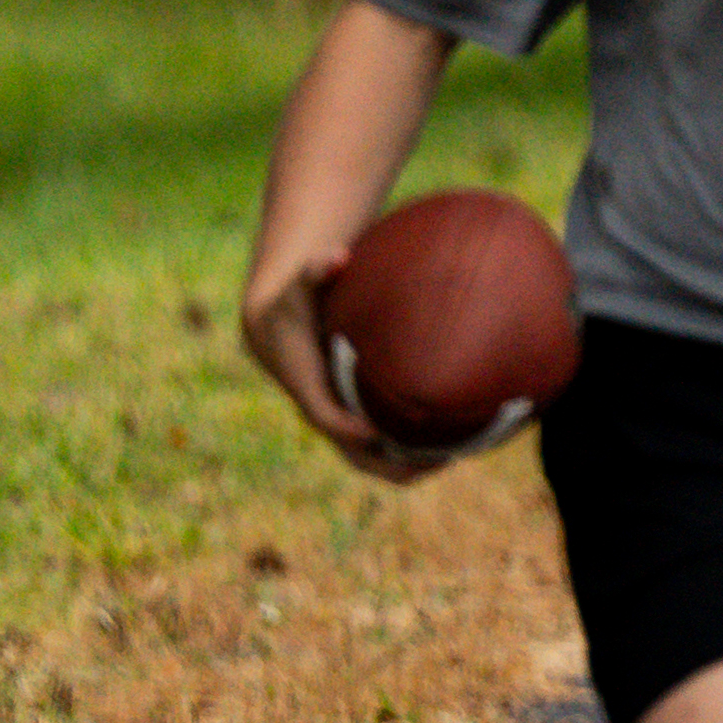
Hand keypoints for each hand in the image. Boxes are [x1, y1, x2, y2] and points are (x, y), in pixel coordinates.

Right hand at [236, 235, 424, 482]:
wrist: (272, 326)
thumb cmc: (294, 300)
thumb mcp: (301, 283)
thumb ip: (318, 269)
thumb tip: (337, 255)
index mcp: (306, 381)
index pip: (323, 412)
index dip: (346, 425)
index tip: (377, 433)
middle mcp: (319, 406)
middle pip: (350, 450)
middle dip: (387, 463)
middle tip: (434, 463)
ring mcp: (333, 417)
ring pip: (364, 456)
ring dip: (403, 466)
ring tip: (450, 461)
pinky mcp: (346, 417)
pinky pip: (373, 446)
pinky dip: (401, 453)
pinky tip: (443, 448)